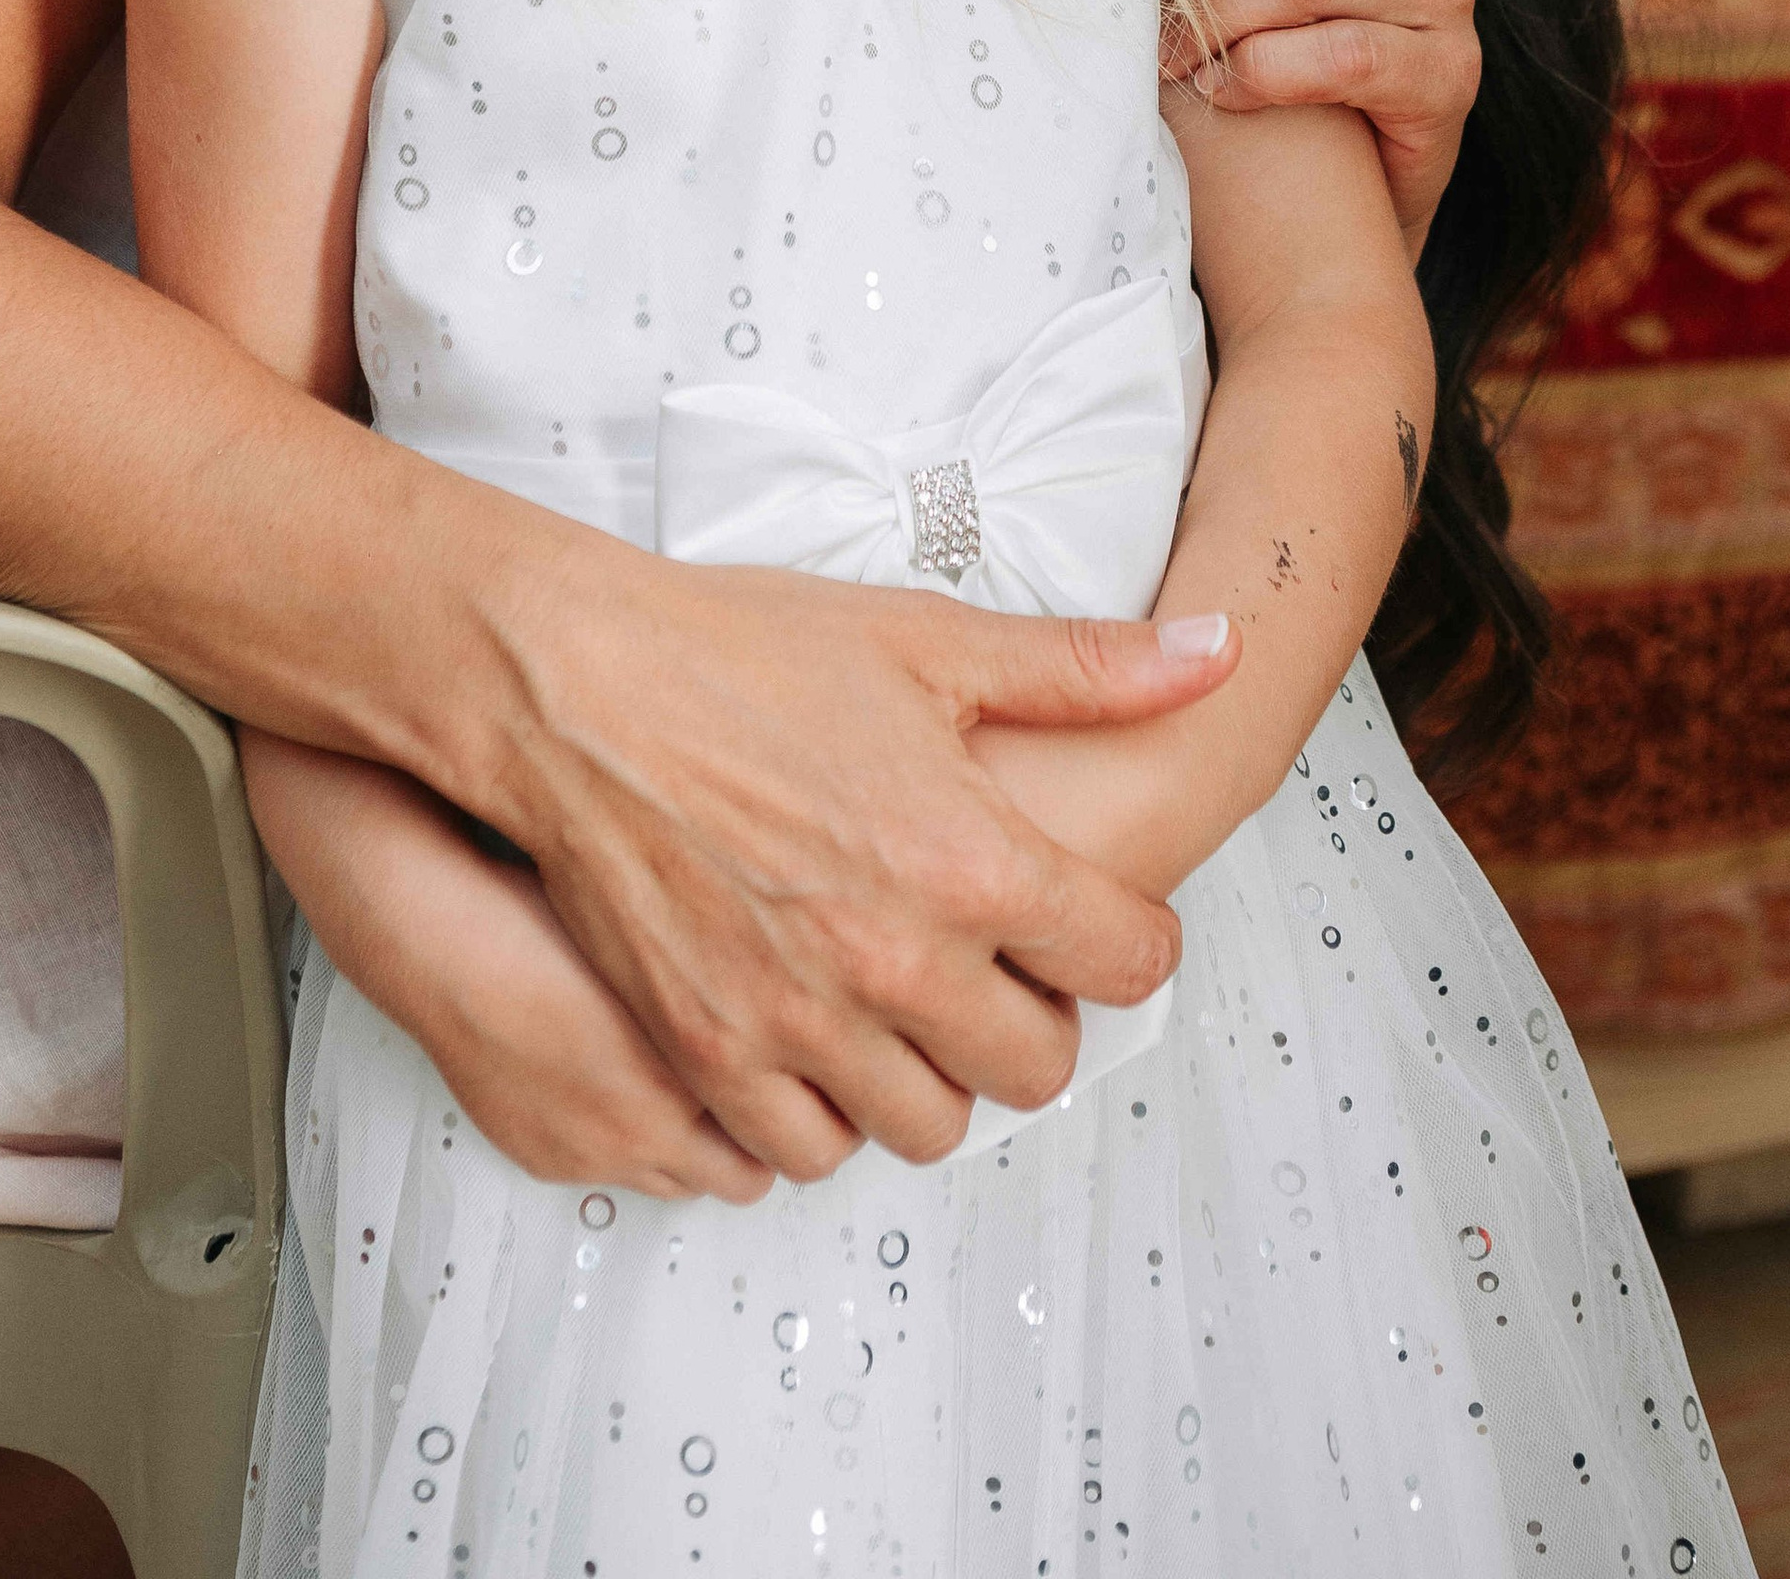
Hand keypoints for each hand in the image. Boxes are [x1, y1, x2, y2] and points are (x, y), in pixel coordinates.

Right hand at [246, 734, 776, 1202]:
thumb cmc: (538, 903)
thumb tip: (812, 958)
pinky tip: (632, 1081)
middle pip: (754, 1168)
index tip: (830, 1057)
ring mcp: (597, 1150)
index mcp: (695, 1064)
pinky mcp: (550, 1157)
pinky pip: (622, 1173)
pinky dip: (641, 1141)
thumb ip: (749, 952)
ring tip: (709, 1081)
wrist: (437, 934)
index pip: (806, 1122)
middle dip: (773, 1130)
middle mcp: (651, 1126)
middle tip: (779, 1078)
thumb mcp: (677, 908)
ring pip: (692, 1179)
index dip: (823, 1089)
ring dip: (708, 1142)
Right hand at [467, 539, 1236, 1181]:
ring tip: (910, 998)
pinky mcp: (712, 1053)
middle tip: (999, 959)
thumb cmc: (736, 653)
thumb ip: (1085, 668)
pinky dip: (832, 1109)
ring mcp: (801, 1020)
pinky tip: (823, 1033)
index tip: (1097, 919)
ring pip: (932, 1125)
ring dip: (938, 1073)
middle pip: (1038, 1068)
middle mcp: (896, 959)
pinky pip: (812, 1148)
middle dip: (1039, 1016)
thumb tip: (1216, 652)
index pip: (1127, 963)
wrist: (573, 688)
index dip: (1129, 938)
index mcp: (969, 858)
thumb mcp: (927, 640)